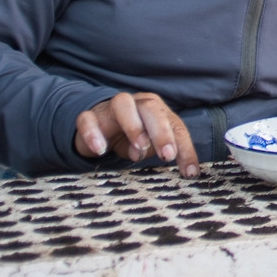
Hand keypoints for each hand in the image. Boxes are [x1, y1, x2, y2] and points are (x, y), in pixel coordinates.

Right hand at [74, 92, 200, 176]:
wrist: (98, 127)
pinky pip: (88, 120)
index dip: (184, 148)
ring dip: (133, 125)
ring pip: (122, 104)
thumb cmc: (132, 137)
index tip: (189, 172)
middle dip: (162, 132)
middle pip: (151, 108)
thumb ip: (159, 151)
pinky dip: (93, 133)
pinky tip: (100, 149)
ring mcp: (110, 108)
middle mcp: (136, 104)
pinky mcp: (88, 117)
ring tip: (139, 149)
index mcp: (157, 110)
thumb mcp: (150, 145)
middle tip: (167, 156)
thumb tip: (166, 160)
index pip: (175, 126)